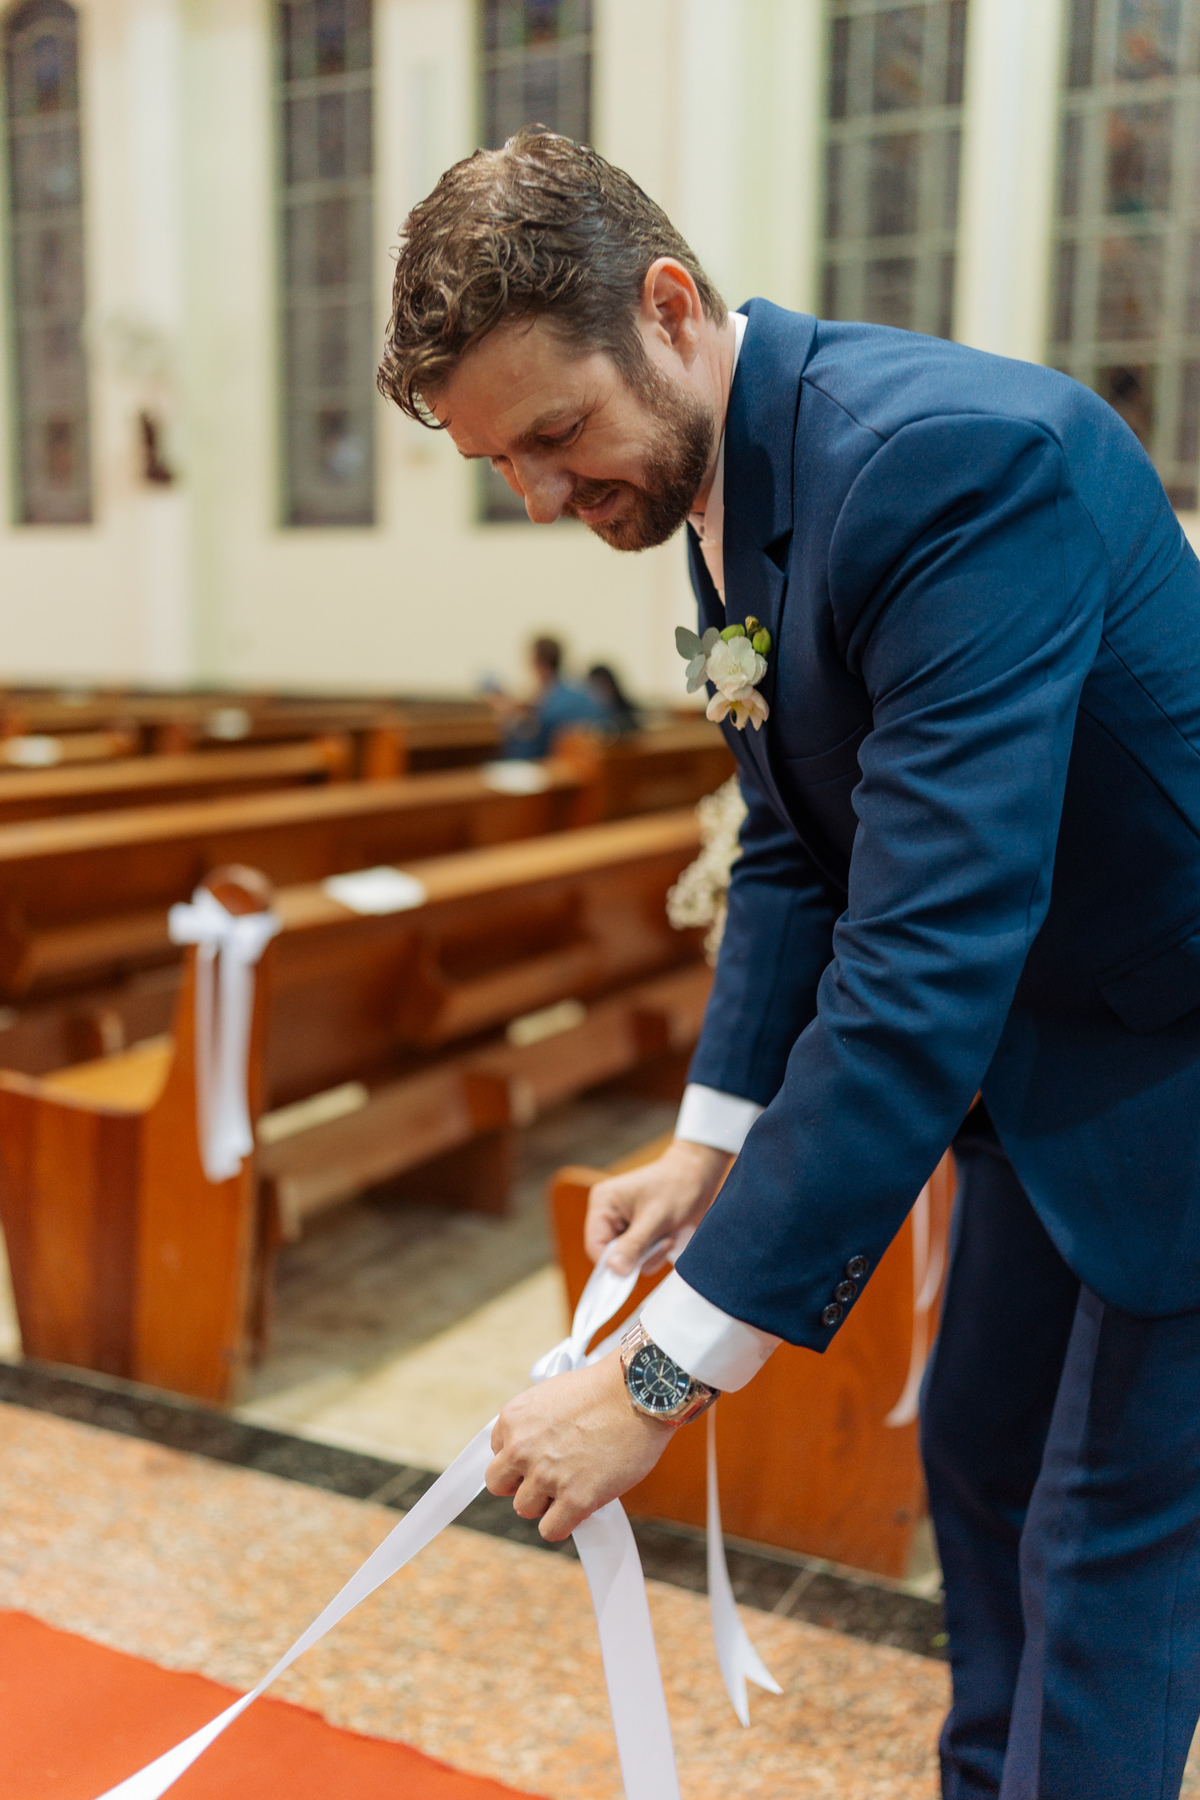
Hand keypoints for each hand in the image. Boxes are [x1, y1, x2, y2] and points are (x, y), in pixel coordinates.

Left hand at [487, 1352, 674, 1539]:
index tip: (541, 1457)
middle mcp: (522, 1448)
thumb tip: (533, 1452)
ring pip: (525, 1509)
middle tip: (549, 1478)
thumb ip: (534, 1425)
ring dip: (546, 1503)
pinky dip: (563, 1524)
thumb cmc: (604, 1390)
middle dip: (522, 1483)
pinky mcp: (575, 1499)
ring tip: (573, 1485)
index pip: (497, 1454)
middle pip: (499, 1485)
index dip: (520, 1459)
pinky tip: (579, 1508)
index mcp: (513, 1419)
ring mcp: (546, 1476)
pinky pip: (551, 1530)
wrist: (638, 1391)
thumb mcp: (553, 1395)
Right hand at [585, 1138, 731, 1274]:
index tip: (634, 1272)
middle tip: (662, 1242)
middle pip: (611, 1255)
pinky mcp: (636, 1230)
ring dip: (651, 1254)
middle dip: (639, 1256)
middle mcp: (608, 1213)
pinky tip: (668, 1236)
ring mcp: (622, 1223)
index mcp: (603, 1203)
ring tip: (668, 1236)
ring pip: (627, 1259)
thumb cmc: (677, 1187)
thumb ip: (633, 1245)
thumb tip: (615, 1271)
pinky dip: (656, 1252)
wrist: (699, 1175)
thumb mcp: (656, 1219)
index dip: (612, 1263)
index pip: (595, 1245)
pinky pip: (639, 1255)